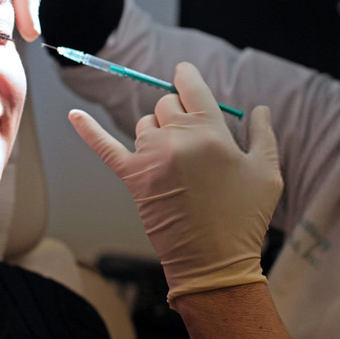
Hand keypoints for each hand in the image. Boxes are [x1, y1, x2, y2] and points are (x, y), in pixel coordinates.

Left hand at [69, 63, 281, 305]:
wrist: (213, 264)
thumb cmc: (244, 218)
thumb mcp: (267, 172)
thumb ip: (264, 133)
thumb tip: (260, 107)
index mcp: (211, 131)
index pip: (190, 86)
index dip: (187, 76)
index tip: (184, 75)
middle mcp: (177, 138)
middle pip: (167, 104)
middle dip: (179, 114)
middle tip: (194, 140)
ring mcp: (151, 158)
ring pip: (146, 125)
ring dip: (158, 132)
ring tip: (178, 161)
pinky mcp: (133, 179)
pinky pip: (105, 147)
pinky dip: (88, 130)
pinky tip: (72, 115)